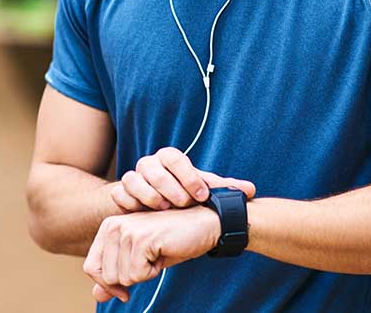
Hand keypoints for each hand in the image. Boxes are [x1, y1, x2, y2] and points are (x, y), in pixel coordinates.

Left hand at [83, 206, 220, 302]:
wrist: (202, 224)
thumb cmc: (171, 241)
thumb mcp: (140, 260)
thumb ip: (116, 275)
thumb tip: (96, 296)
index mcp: (108, 228)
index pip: (91, 267)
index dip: (108, 284)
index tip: (126, 286)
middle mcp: (112, 225)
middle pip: (107, 277)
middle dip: (132, 277)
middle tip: (150, 258)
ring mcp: (126, 230)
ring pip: (122, 278)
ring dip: (144, 273)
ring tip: (157, 253)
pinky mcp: (141, 238)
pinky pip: (137, 275)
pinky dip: (153, 271)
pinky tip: (162, 252)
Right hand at [111, 147, 255, 210]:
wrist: (155, 207)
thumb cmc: (183, 195)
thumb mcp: (202, 191)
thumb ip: (223, 189)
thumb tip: (251, 190)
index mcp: (168, 159)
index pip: (174, 157)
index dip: (187, 175)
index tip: (201, 195)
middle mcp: (149, 165)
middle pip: (151, 167)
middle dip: (168, 186)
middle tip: (183, 204)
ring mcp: (133, 178)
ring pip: (132, 179)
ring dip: (149, 194)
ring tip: (164, 208)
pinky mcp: (121, 194)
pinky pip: (119, 194)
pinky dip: (130, 203)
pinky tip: (143, 214)